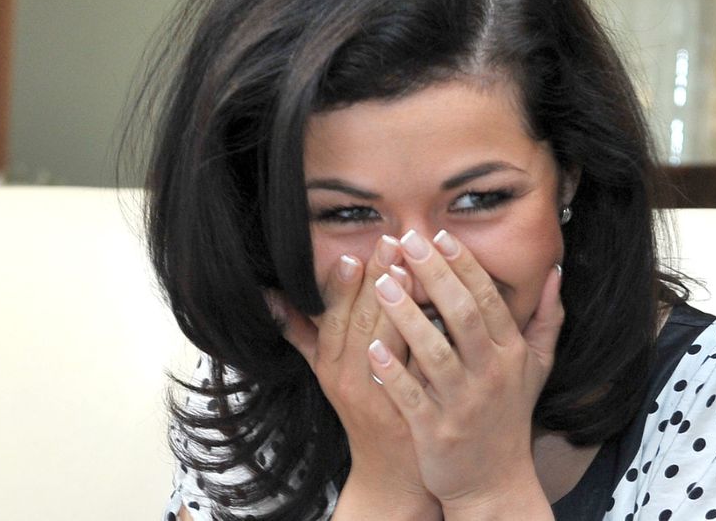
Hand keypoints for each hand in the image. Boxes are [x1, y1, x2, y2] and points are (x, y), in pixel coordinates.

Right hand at [266, 236, 440, 518]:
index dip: (343, 288)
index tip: (355, 255)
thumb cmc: (363, 411)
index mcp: (331, 368)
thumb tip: (269, 296)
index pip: (334, 319)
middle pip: (365, 323)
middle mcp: (353, 381)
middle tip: (394, 243)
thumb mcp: (327, 372)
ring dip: (406, 302)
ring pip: (395, 342)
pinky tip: (447, 309)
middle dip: (379, 280)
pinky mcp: (418, 407)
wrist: (393, 471)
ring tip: (417, 267)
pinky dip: (435, 336)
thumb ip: (301, 333)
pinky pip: (425, 366)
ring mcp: (387, 396)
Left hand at [367, 229, 562, 517]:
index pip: (489, 300)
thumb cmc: (508, 417)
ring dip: (408, 315)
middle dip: (434, 275)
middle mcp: (491, 374)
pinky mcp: (436, 432)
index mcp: (512, 354)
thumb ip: (547, 319)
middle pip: (464, 315)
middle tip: (406, 240)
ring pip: (435, 352)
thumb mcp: (537, 368)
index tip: (440, 236)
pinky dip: (393, 373)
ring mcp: (464, 404)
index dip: (465, 266)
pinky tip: (371, 347)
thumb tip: (556, 274)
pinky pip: (412, 397)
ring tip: (383, 282)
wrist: (494, 483)